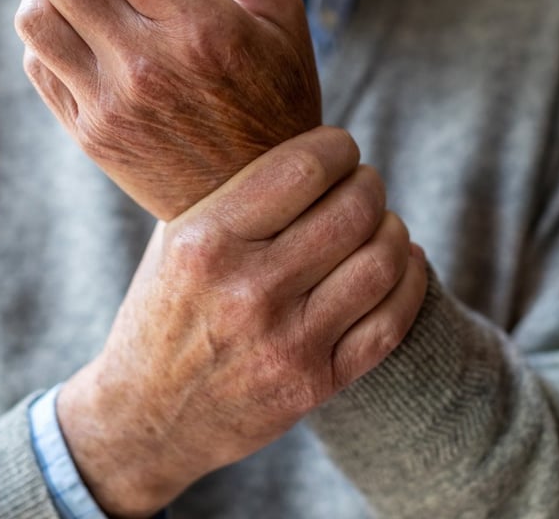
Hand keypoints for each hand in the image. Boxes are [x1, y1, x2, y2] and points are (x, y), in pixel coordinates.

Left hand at [15, 0, 320, 219]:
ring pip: (36, 14)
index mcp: (201, 29)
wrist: (253, 202)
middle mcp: (148, 67)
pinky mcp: (90, 134)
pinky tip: (73, 22)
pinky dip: (43, 28)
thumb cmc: (277, 101)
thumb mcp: (283, 19)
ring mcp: (111, 106)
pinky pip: (38, 63)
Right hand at [56, 128, 427, 517]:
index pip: (302, 169)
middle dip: (369, 183)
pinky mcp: (314, 383)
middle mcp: (248, 290)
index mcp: (205, 242)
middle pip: (352, 210)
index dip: (337, 146)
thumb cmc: (163, 311)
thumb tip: (298, 144)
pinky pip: (391, 322)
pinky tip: (403, 261)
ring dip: (393, 228)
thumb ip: (229, 194)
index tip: (339, 146)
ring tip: (379, 222)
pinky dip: (410, 280)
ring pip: (382, 261)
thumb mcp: (173, 240)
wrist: (148, 414)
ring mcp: (286, 343)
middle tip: (362, 182)